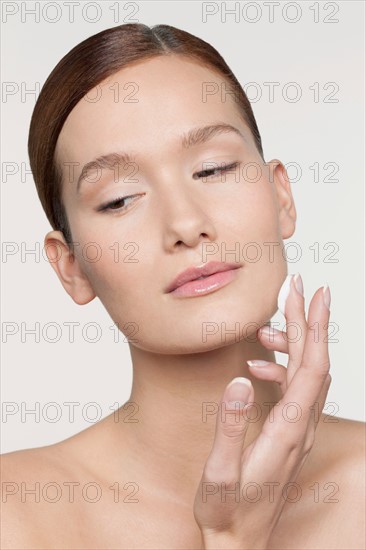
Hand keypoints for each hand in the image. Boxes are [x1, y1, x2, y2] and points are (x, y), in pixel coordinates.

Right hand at [193, 274, 331, 549]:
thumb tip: (240, 381)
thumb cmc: (227, 513)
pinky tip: (256, 366)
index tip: (312, 293)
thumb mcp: (220, 473)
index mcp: (287, 431)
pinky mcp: (290, 435)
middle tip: (299, 286)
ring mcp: (298, 432)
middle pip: (314, 363)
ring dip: (294, 342)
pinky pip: (295, 391)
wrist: (241, 546)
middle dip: (309, 320)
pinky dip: (281, 367)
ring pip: (307, 374)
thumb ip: (231, 427)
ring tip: (268, 323)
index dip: (314, 327)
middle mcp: (301, 428)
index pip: (310, 367)